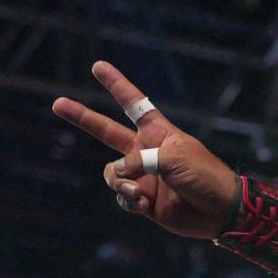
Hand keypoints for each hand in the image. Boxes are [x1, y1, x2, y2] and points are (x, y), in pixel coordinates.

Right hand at [50, 61, 240, 238]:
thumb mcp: (173, 159)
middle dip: (82, 117)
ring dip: (120, 182)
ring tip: (138, 191)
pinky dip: (129, 200)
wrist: (220, 211)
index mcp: (158, 133)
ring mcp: (143, 176)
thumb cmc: (205, 176)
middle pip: (105, 130)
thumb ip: (139, 160)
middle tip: (57, 103)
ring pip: (111, 173)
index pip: (133, 104)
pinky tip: (145, 204)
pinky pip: (122, 197)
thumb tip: (117, 173)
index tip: (98, 66)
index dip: (116, 85)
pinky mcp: (144, 199)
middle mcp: (145, 151)